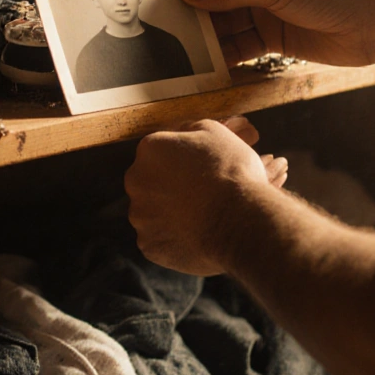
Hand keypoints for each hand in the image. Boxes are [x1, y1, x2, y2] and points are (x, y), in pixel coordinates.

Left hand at [126, 116, 281, 275]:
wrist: (239, 220)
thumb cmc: (231, 173)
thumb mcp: (215, 132)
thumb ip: (190, 130)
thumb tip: (183, 134)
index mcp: (149, 150)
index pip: (159, 152)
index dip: (181, 161)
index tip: (199, 170)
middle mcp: (136, 181)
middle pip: (150, 182)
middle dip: (170, 187)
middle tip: (200, 194)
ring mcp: (140, 216)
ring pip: (152, 213)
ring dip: (170, 214)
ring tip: (200, 217)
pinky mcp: (149, 245)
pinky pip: (159, 240)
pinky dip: (174, 239)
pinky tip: (195, 236)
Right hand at [179, 0, 374, 66]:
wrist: (374, 23)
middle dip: (192, 10)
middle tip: (161, 26)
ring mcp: (265, 9)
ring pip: (225, 23)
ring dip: (206, 36)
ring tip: (178, 50)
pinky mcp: (273, 37)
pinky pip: (241, 46)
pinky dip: (225, 55)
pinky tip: (206, 65)